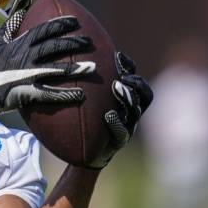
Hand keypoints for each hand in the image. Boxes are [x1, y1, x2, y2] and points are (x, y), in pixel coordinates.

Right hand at [0, 10, 96, 115]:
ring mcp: (28, 75)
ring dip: (75, 69)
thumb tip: (19, 13)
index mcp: (19, 44)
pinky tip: (80, 95)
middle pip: (54, 47)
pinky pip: (50, 93)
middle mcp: (26, 57)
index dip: (60, 24)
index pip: (44, 30)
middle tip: (89, 42)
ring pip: (56, 70)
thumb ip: (8, 28)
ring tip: (93, 67)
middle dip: (73, 43)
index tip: (75, 21)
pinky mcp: (28, 92)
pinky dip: (66, 94)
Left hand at [86, 52, 153, 168]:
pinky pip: (122, 133)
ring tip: (116, 87)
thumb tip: (63, 56)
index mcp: (124, 100)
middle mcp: (129, 112)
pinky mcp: (118, 142)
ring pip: (136, 111)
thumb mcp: (83, 101)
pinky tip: (108, 115)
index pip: (134, 79)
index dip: (129, 66)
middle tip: (122, 74)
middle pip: (144, 94)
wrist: (82, 152)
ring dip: (128, 97)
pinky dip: (117, 123)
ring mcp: (126, 127)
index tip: (117, 56)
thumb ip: (81, 83)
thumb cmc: (82, 121)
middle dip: (135, 82)